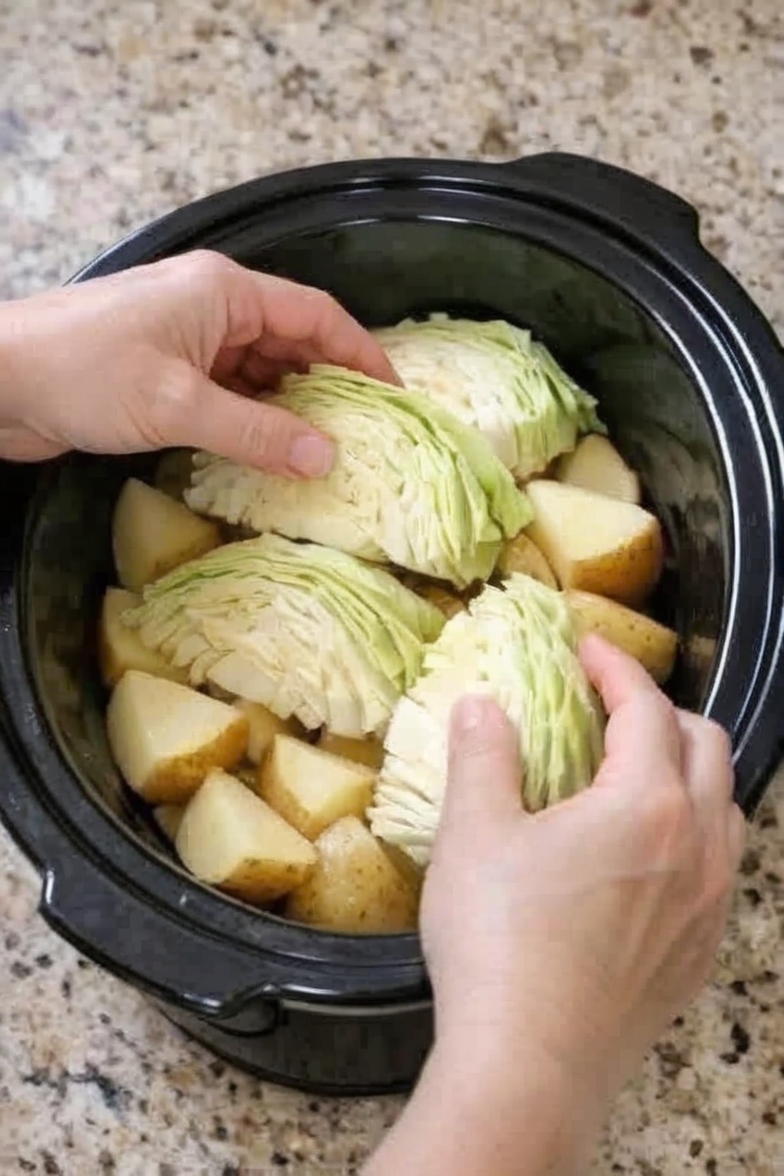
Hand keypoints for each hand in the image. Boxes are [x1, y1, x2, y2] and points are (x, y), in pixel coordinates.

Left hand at [0, 250, 396, 473]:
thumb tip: (326, 457)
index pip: (317, 315)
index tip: (396, 398)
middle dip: (328, 387)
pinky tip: (271, 455)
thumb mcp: (178, 404)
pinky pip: (227, 394)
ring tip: (327, 454)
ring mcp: (186, 340)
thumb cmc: (82, 372)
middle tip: (366, 436)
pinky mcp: (164, 373)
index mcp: (224, 291)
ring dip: (289, 410)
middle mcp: (212, 307)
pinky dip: (252, 422)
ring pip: (260, 373)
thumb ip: (257, 432)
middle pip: (292, 343)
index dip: (362, 354)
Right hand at [423, 634, 743, 1104]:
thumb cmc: (499, 943)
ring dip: (689, 773)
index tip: (587, 650)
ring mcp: (704, 906)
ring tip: (635, 775)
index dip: (616, 668)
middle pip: (706, 747)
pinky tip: (645, 857)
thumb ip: (482, 756)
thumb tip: (479, 706)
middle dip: (662, 712)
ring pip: (726, 809)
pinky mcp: (696, 955)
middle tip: (609, 708)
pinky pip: (717, 871)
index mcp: (646, 804)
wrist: (529, 1066)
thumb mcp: (475, 833)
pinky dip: (692, 835)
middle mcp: (694, 848)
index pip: (646, 708)